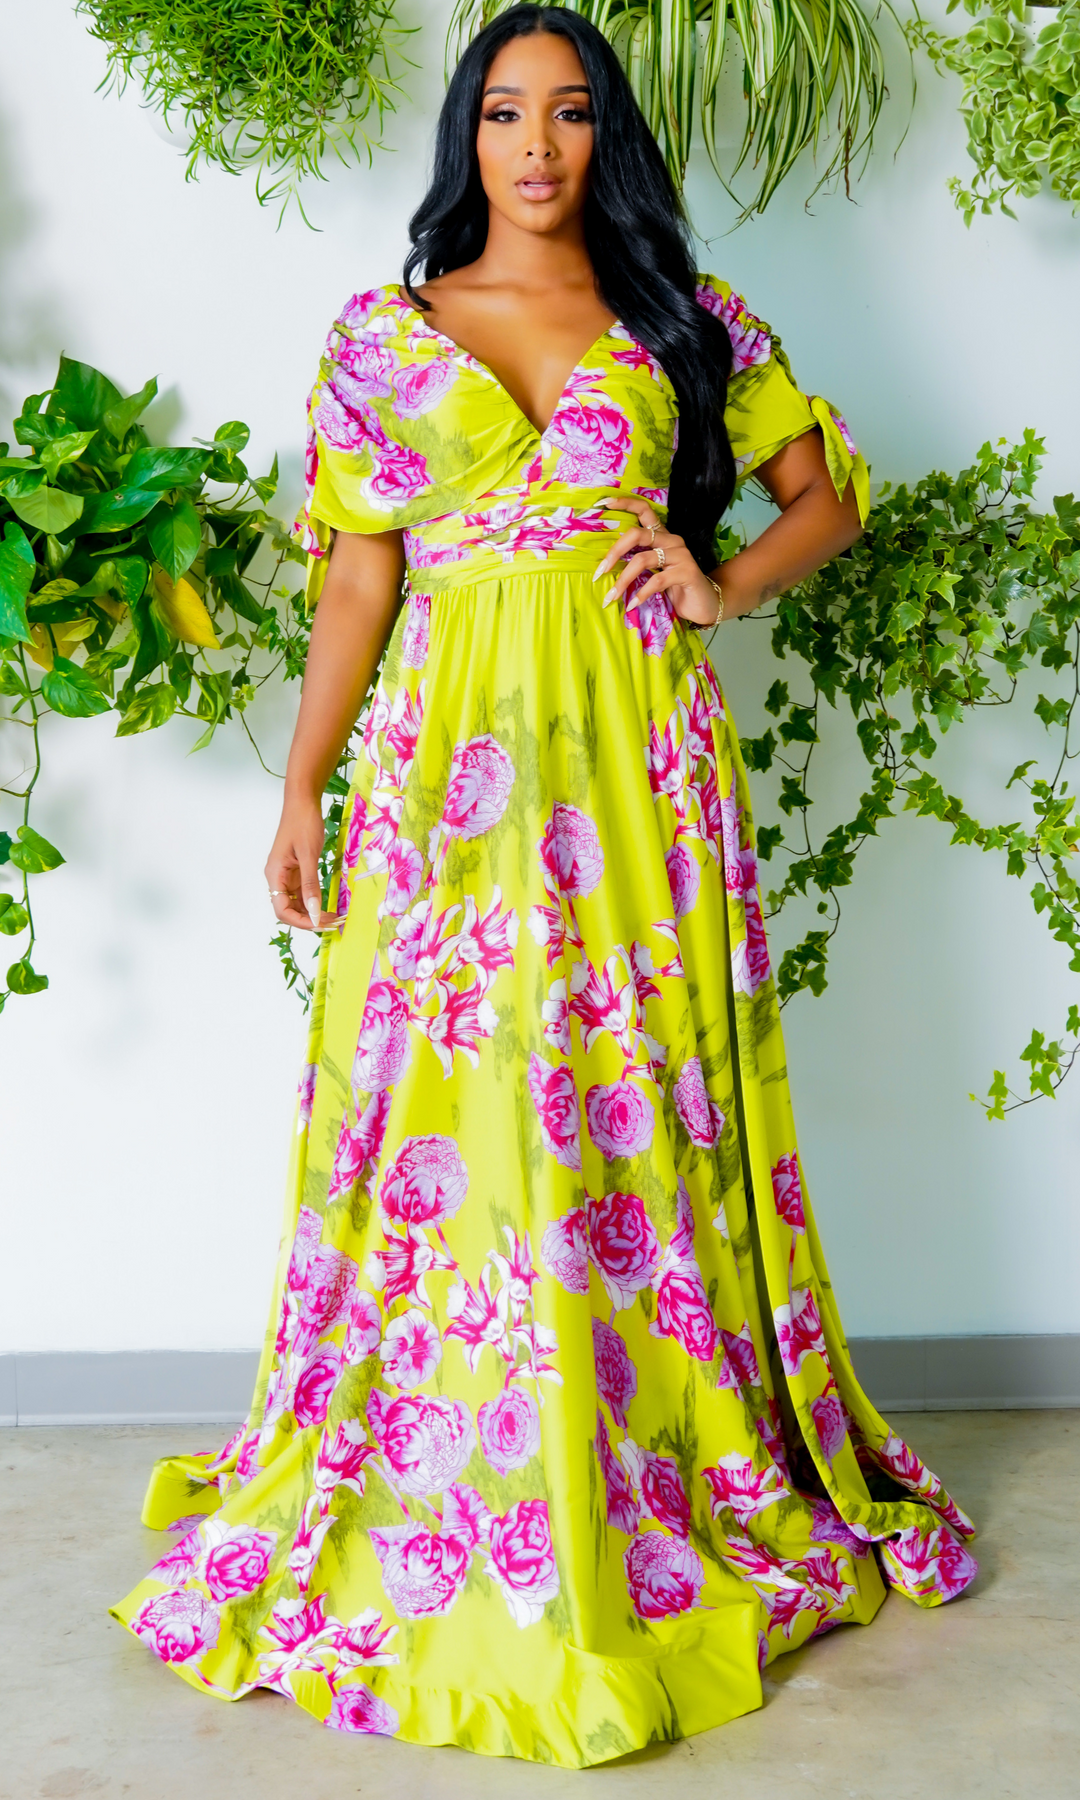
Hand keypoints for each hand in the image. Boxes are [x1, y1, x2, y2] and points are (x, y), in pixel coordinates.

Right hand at [264, 794, 337, 932]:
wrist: (303, 802)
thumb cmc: (303, 823)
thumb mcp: (309, 855)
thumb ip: (310, 885)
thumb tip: (313, 912)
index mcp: (275, 875)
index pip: (282, 910)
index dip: (300, 921)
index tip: (320, 924)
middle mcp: (278, 878)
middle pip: (290, 910)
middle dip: (310, 920)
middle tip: (334, 924)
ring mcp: (287, 875)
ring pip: (298, 903)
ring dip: (314, 913)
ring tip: (335, 918)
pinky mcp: (297, 871)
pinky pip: (304, 893)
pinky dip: (316, 901)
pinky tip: (330, 906)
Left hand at [593, 494, 720, 627]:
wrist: (704, 605)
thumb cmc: (675, 588)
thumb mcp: (654, 572)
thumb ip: (636, 563)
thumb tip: (605, 566)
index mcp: (662, 536)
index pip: (644, 510)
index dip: (625, 503)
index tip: (604, 503)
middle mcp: (671, 540)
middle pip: (637, 534)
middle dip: (615, 552)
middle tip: (600, 571)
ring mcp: (680, 555)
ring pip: (642, 559)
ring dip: (623, 580)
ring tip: (611, 596)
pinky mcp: (687, 572)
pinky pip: (657, 580)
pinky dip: (641, 594)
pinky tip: (632, 604)